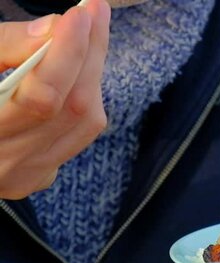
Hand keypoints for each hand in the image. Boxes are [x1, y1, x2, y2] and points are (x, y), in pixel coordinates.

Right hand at [0, 0, 110, 199]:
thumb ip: (5, 46)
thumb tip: (53, 30)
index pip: (42, 99)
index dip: (67, 54)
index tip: (79, 15)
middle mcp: (7, 164)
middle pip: (72, 108)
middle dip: (90, 53)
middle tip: (95, 12)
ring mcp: (28, 174)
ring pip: (86, 121)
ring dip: (92, 71)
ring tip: (90, 32)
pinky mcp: (42, 174)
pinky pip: (81, 132)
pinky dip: (86, 94)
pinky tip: (80, 67)